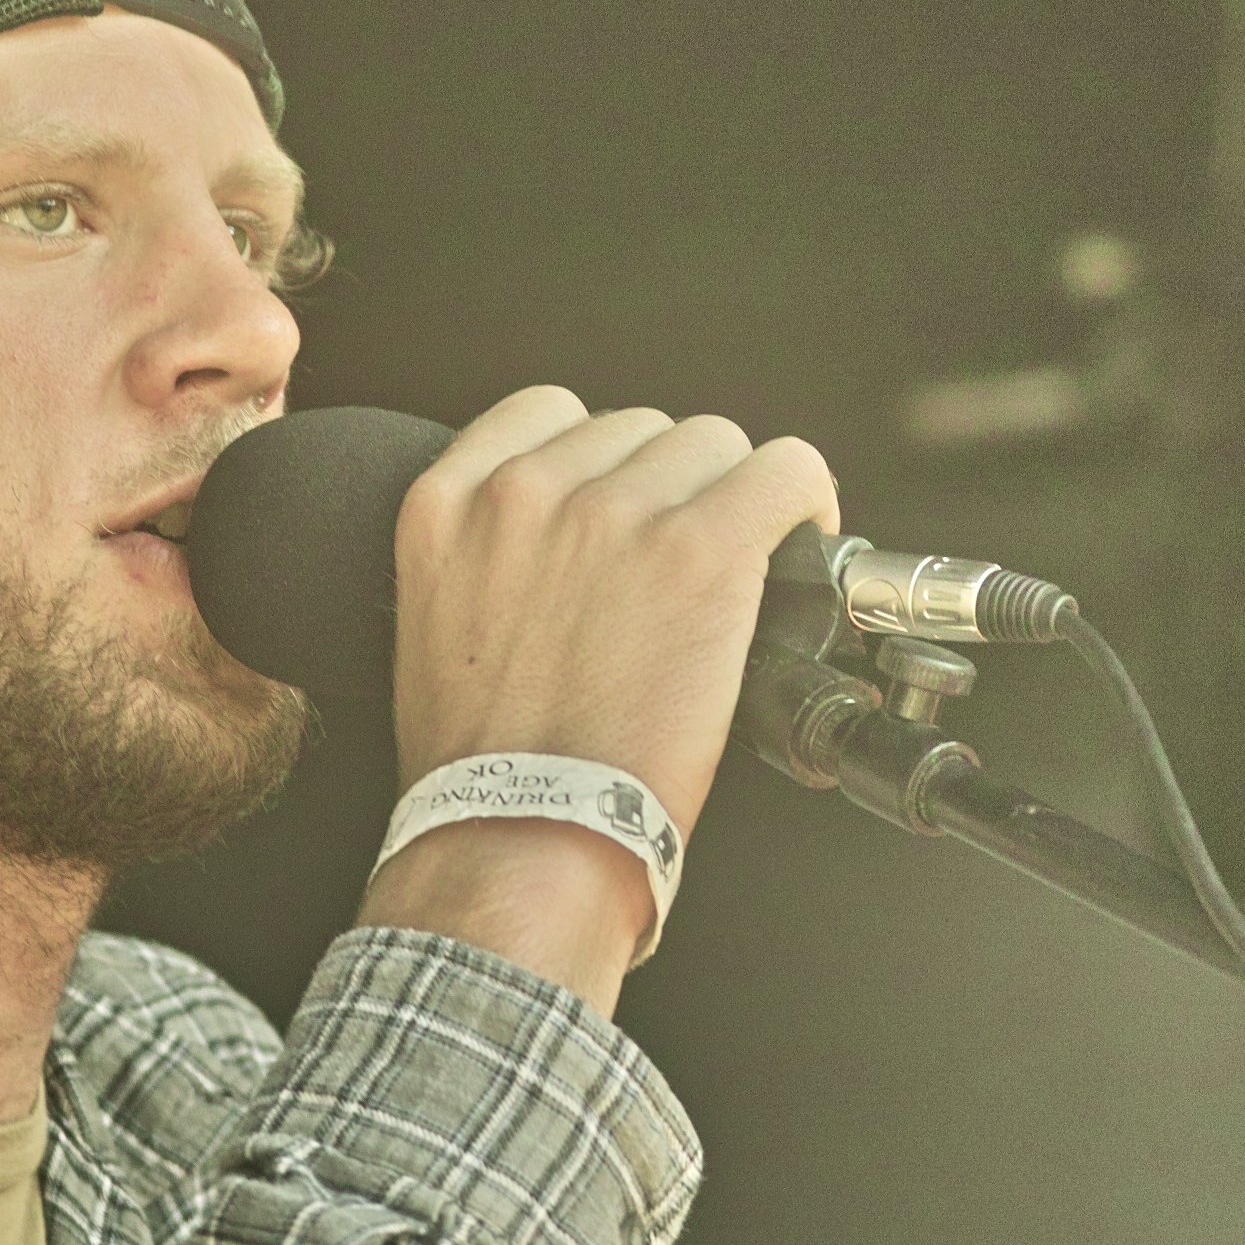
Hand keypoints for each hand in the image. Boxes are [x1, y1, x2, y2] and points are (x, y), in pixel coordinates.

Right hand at [361, 387, 840, 1001]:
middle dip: (669, 489)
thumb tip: (569, 542)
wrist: (521, 832)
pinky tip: (803, 539)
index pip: (547, 412)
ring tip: (736, 572)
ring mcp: (614, 513)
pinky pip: (783, 473)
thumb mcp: (440, 623)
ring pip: (714, 445)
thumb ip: (491, 553)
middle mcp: (527, 490)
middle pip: (642, 430)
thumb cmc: (485, 765)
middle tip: (681, 569)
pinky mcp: (700, 548)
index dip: (604, 458)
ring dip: (731, 499)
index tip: (631, 501)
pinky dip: (804, 501)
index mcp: (449, 504)